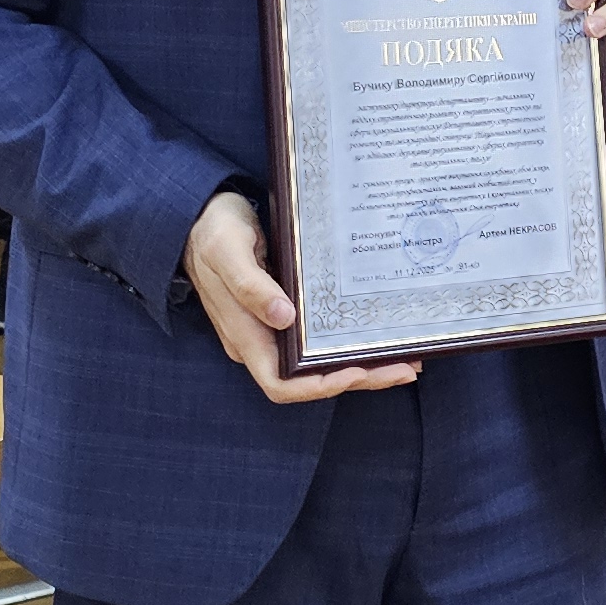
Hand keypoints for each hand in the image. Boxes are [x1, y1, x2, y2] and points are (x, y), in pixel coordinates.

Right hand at [183, 188, 416, 404]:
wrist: (200, 217)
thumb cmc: (213, 231)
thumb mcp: (227, 250)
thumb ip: (250, 286)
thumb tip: (283, 318)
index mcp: (244, 335)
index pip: (281, 384)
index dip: (319, 387)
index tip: (357, 372)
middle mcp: (261, 341)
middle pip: (310, 380)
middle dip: (359, 378)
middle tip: (405, 367)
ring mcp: (273, 330)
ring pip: (320, 364)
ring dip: (362, 365)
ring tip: (405, 358)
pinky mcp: (285, 315)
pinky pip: (320, 340)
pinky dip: (350, 341)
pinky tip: (378, 331)